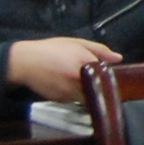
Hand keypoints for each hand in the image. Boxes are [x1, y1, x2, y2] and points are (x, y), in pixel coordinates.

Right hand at [6, 37, 120, 103]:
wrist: (25, 62)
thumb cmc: (50, 49)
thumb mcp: (76, 43)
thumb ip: (99, 50)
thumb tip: (118, 58)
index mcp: (85, 62)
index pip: (107, 76)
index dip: (109, 78)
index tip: (108, 77)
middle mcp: (79, 79)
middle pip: (98, 90)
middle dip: (98, 87)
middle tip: (93, 81)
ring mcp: (70, 92)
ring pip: (87, 97)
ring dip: (85, 91)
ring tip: (73, 80)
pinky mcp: (61, 100)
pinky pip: (73, 100)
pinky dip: (73, 94)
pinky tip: (64, 84)